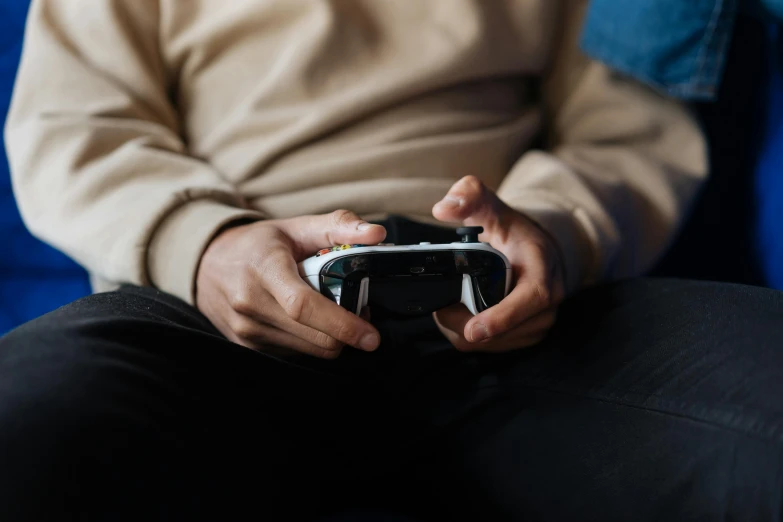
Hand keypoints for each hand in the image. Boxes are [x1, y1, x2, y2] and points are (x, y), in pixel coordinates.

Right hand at [196, 210, 386, 358]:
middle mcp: (251, 304)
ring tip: (332, 311)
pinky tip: (308, 321)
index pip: (303, 306)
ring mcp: (246, 331)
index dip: (342, 324)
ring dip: (332, 337)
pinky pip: (296, 354)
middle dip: (347, 332)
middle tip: (359, 310)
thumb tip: (377, 234)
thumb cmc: (257, 245)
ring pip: (310, 351)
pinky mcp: (247, 347)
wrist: (207, 264)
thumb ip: (339, 226)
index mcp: (264, 270)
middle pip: (315, 337)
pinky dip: (312, 341)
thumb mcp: (296, 226)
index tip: (370, 335)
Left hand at [432, 176, 565, 351]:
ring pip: (492, 344)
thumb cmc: (515, 233)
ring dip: (463, 331)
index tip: (473, 329)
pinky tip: (460, 316)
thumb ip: (470, 197)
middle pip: (502, 331)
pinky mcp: (527, 336)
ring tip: (448, 307)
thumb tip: (443, 208)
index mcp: (543, 270)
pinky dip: (471, 337)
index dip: (501, 317)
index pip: (530, 299)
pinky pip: (493, 347)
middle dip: (463, 323)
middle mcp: (547, 303)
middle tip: (439, 304)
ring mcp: (538, 323)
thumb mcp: (494, 207)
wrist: (539, 252)